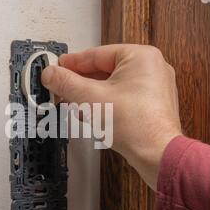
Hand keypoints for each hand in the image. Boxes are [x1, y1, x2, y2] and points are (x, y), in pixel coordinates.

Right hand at [41, 44, 181, 189]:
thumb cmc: (138, 126)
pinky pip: (122, 98)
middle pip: (104, 71)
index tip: (57, 69)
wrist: (157, 155)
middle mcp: (151, 69)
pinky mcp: (151, 106)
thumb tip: (51, 74)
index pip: (96, 54)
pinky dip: (105, 104)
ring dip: (90, 95)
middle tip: (61, 88)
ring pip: (112, 86)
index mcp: (141, 57)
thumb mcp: (90, 98)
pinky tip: (90, 114)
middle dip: (79, 83)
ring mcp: (154, 88)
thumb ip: (66, 82)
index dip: (72, 63)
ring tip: (72, 103)